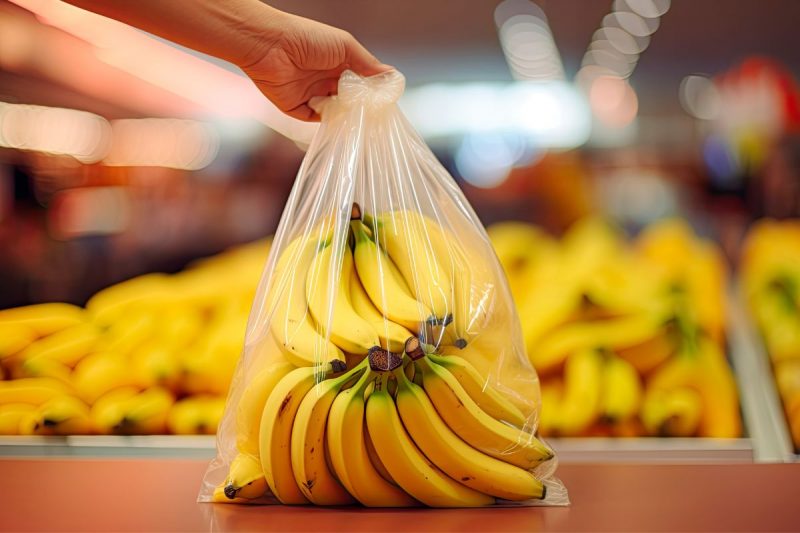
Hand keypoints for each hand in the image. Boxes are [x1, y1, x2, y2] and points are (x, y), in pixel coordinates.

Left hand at [242, 11, 392, 120]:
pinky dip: (328, 122)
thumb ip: (368, 64)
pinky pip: (317, 120)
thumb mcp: (345, 47)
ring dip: (346, 115)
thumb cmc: (307, 38)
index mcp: (338, 63)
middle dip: (361, 106)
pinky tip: (339, 121)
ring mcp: (312, 95)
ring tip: (360, 118)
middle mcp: (325, 79)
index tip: (386, 101)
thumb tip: (392, 76)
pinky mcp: (297, 109)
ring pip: (335, 112)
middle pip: (349, 99)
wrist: (270, 46)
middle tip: (376, 114)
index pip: (360, 82)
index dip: (372, 91)